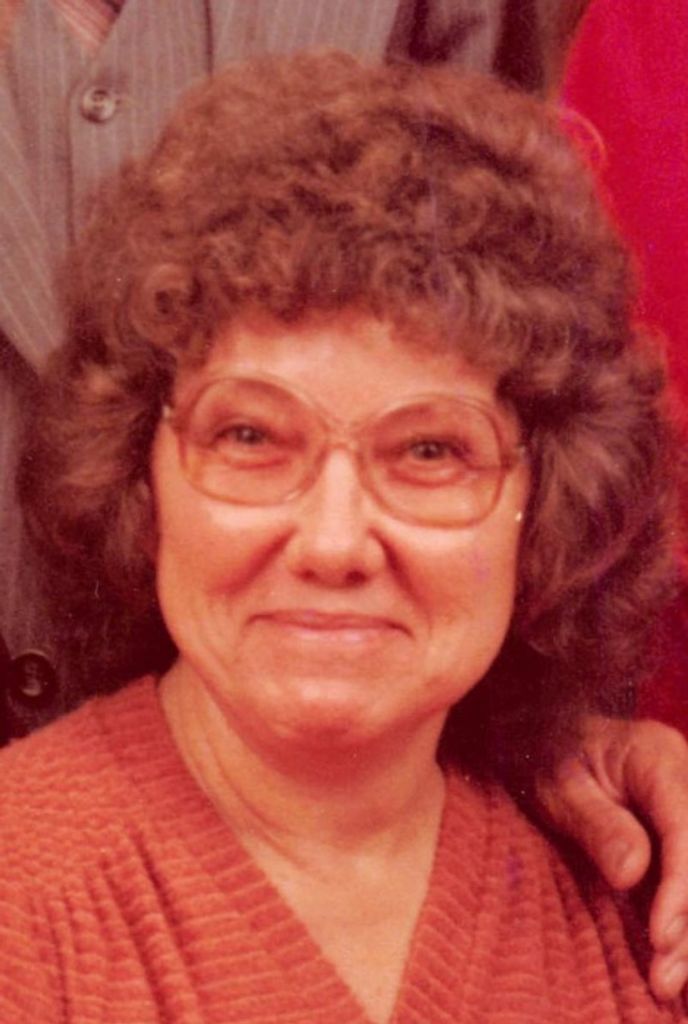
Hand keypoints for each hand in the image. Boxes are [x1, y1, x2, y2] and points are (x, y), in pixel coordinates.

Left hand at [535, 716, 687, 1001]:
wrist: (549, 740)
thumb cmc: (550, 760)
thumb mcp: (558, 787)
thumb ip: (596, 826)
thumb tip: (632, 874)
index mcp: (658, 756)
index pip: (685, 826)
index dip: (681, 885)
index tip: (661, 936)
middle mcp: (686, 780)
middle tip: (663, 975)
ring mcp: (687, 809)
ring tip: (665, 981)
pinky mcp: (682, 836)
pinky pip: (686, 874)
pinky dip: (681, 919)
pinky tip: (672, 963)